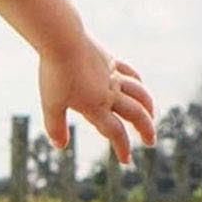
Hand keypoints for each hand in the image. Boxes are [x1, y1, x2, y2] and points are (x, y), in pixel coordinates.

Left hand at [38, 31, 156, 164]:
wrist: (62, 40)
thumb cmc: (54, 73)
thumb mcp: (50, 104)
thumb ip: (56, 126)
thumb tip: (60, 146)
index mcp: (96, 106)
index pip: (114, 132)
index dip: (122, 148)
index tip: (126, 160)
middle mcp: (110, 93)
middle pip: (135, 114)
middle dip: (145, 130)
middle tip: (150, 142)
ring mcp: (112, 75)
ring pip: (138, 93)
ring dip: (148, 106)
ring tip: (151, 115)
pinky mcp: (110, 60)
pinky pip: (129, 72)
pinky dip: (137, 81)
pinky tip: (139, 85)